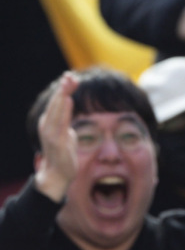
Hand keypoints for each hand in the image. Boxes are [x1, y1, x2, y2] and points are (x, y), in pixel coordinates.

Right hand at [35, 72, 78, 202]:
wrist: (57, 174)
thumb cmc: (62, 153)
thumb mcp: (66, 133)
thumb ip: (66, 120)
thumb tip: (68, 107)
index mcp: (49, 122)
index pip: (57, 102)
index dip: (63, 89)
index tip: (71, 76)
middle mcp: (47, 125)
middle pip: (56, 102)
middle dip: (63, 88)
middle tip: (70, 75)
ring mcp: (50, 132)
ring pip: (56, 109)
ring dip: (63, 95)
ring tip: (68, 82)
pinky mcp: (56, 140)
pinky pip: (60, 122)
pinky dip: (63, 110)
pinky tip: (67, 100)